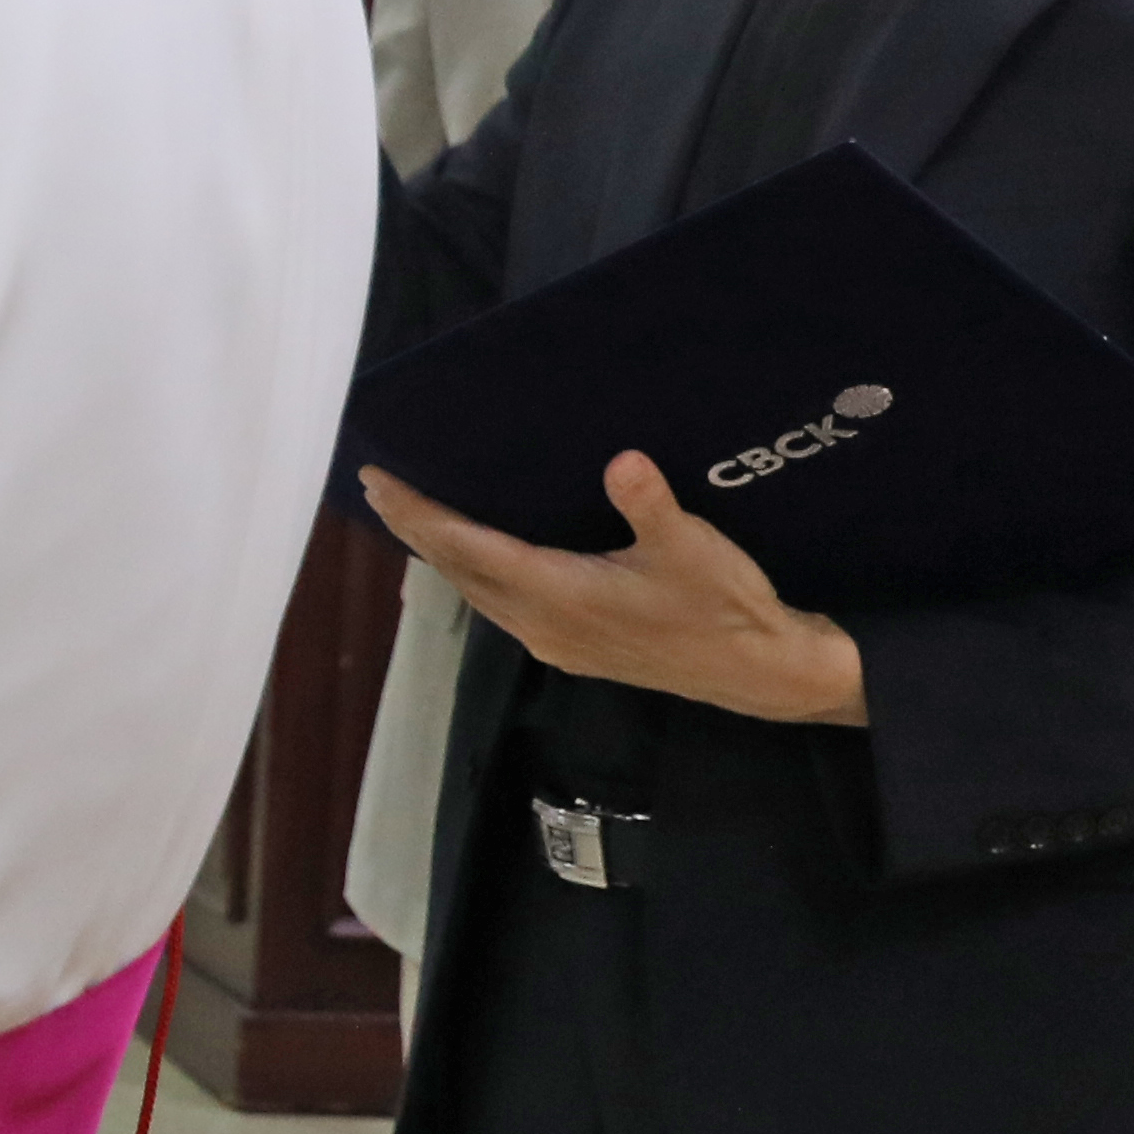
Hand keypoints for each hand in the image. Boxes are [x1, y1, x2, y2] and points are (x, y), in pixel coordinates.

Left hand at [361, 457, 869, 725]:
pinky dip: (472, 573)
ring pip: (475, 591)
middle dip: (415, 527)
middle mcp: (541, 622)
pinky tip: (471, 555)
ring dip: (440, 552)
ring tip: (411, 513)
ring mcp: (552, 640)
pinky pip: (498, 604)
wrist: (756, 671)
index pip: (467, 548)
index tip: (379, 481)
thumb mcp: (693, 547)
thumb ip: (650, 505)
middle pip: (458, 570)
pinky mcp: (569, 648)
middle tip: (377, 485)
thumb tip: (623, 462)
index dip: (419, 514)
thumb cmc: (724, 606)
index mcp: (559, 595)